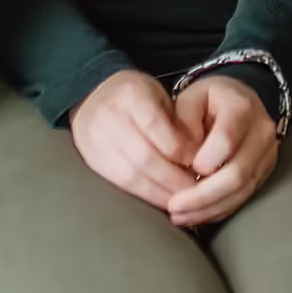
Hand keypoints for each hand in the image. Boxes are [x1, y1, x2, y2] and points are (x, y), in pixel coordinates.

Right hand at [69, 69, 199, 210]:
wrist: (94, 99)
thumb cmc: (136, 97)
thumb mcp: (158, 96)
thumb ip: (175, 122)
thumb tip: (196, 157)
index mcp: (130, 94)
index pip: (156, 126)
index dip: (179, 149)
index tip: (198, 162)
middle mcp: (109, 117)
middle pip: (144, 156)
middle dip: (173, 178)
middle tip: (196, 189)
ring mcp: (97, 141)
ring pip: (131, 175)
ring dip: (160, 192)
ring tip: (182, 198)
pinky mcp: (93, 161)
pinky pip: (121, 184)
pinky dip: (145, 195)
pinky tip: (162, 199)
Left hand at [166, 76, 279, 227]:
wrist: (237, 99)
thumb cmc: (208, 101)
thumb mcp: (189, 99)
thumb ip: (182, 124)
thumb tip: (183, 160)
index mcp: (241, 106)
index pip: (226, 141)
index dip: (203, 161)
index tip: (181, 169)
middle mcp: (261, 131)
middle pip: (237, 174)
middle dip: (202, 196)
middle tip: (174, 207)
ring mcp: (267, 153)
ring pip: (241, 191)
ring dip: (208, 208)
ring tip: (180, 216)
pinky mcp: (264, 171)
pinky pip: (243, 197)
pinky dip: (218, 209)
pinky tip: (197, 215)